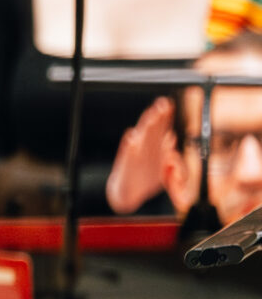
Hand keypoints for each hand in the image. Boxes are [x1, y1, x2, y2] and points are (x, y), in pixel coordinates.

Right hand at [105, 95, 185, 214]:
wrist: (126, 194)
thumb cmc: (143, 179)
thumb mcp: (160, 168)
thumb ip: (166, 153)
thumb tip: (171, 137)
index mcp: (153, 150)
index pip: (160, 130)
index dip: (165, 117)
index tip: (169, 105)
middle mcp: (144, 150)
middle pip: (152, 131)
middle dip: (158, 117)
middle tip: (162, 104)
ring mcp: (135, 156)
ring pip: (141, 139)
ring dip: (146, 127)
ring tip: (151, 114)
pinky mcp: (126, 165)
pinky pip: (128, 154)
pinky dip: (130, 146)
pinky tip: (132, 137)